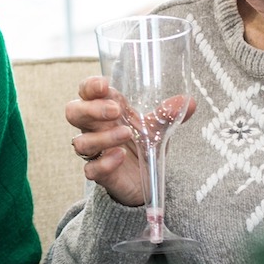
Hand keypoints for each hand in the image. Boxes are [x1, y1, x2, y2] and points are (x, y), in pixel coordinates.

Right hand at [66, 76, 192, 206]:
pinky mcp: (99, 173)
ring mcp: (95, 151)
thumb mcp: (157, 127)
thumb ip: (168, 114)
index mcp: (104, 110)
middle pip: (73, 113)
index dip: (90, 86)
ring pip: (81, 142)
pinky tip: (120, 157)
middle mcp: (94, 128)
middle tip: (115, 110)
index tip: (104, 85)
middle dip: (91, 109)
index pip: (86, 92)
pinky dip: (104, 163)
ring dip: (102, 137)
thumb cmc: (143, 144)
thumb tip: (189, 102)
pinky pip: (91, 169)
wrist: (146, 179)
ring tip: (126, 134)